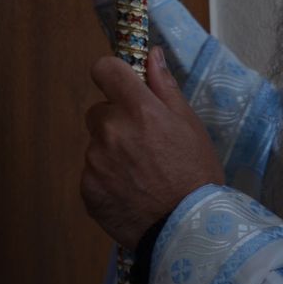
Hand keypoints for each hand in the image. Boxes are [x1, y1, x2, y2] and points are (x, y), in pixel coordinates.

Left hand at [80, 49, 223, 248]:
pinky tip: (130, 192)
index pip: (104, 69)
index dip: (113, 76)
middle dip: (116, 121)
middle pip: (99, 111)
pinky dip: (106, 180)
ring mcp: (95, 161)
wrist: (187, 229)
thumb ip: (164, 86)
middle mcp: (111, 130)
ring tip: (141, 175)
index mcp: (137, 108)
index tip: (122, 87)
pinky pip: (92, 173)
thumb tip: (151, 54)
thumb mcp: (189, 124)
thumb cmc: (195, 174)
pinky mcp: (87, 189)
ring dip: (111, 152)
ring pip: (96, 144)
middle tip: (143, 145)